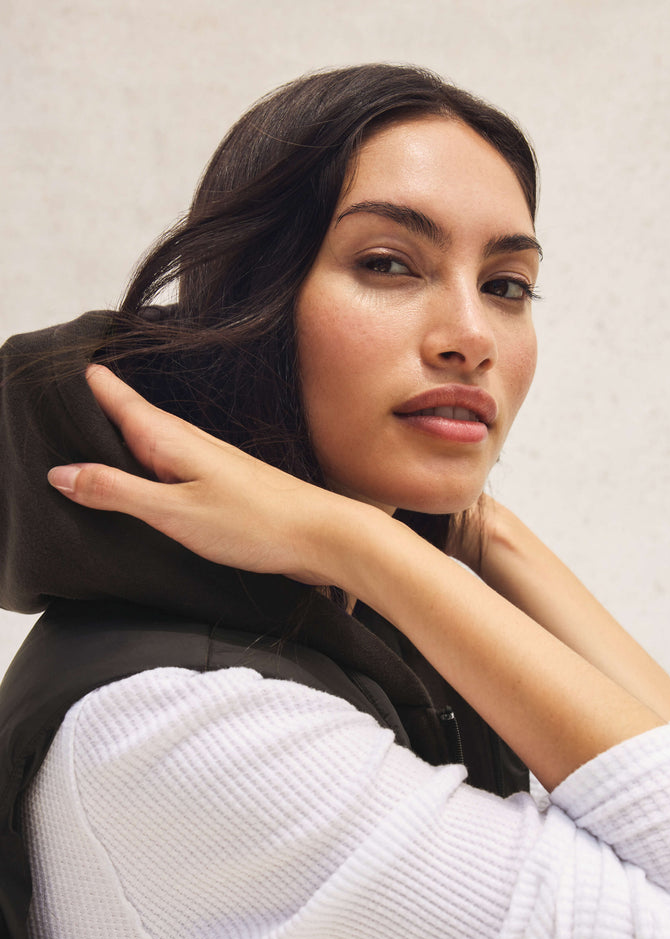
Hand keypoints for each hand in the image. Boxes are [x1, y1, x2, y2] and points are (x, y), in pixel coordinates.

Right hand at [48, 365, 357, 585]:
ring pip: (145, 441)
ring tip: (78, 436)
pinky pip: (165, 466)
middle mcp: (185, 441)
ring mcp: (203, 461)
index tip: (50, 372)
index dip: (81, 380)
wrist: (322, 537)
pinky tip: (134, 479)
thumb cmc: (257, 522)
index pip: (112, 394)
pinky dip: (141, 466)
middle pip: (124, 414)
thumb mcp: (173, 511)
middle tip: (48, 403)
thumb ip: (117, 492)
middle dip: (89, 407)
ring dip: (113, 438)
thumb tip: (61, 472)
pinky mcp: (217, 484)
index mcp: (169, 437)